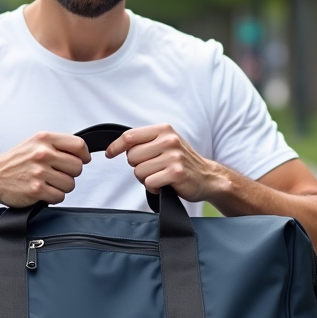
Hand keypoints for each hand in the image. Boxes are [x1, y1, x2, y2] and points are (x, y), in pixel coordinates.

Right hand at [0, 132, 90, 206]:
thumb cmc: (16, 161)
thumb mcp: (35, 143)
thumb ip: (57, 145)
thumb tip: (83, 155)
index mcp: (44, 138)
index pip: (78, 145)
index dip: (83, 155)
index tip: (81, 160)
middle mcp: (42, 153)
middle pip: (77, 167)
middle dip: (71, 173)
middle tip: (58, 174)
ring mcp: (39, 172)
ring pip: (70, 184)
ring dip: (62, 187)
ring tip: (48, 183)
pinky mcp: (36, 190)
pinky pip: (60, 196)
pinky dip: (53, 197)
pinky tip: (43, 191)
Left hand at [105, 124, 224, 201]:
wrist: (207, 177)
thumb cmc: (181, 162)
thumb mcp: (164, 143)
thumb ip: (144, 142)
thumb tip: (116, 147)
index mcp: (163, 130)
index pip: (130, 136)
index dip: (116, 146)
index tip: (109, 154)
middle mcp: (169, 140)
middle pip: (131, 157)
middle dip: (138, 166)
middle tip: (153, 168)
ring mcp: (174, 156)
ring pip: (139, 171)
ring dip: (146, 178)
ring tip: (160, 176)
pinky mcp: (176, 173)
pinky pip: (150, 183)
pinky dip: (154, 187)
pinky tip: (165, 184)